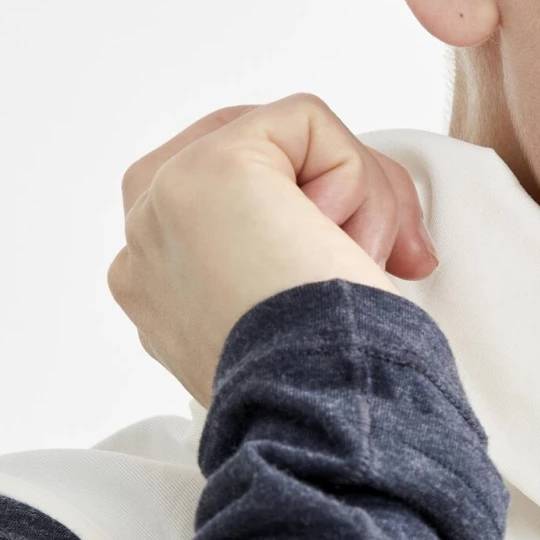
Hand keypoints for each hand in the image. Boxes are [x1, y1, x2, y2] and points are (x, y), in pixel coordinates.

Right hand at [108, 93, 436, 404]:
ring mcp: (165, 198)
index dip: (325, 213)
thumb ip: (278, 261)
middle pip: (263, 156)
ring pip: (288, 136)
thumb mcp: (284, 321)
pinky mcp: (213, 169)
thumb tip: (336, 228)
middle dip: (351, 195)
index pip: (239, 193)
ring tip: (360, 265)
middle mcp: (143, 240)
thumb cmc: (328, 391)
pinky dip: (355, 178)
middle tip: (396, 261)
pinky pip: (308, 119)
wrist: (321, 420)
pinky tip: (342, 245)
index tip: (372, 270)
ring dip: (358, 195)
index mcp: (154, 282)